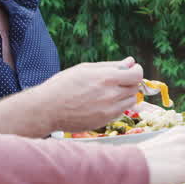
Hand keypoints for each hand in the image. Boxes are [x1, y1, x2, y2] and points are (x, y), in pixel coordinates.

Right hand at [14, 57, 143, 134]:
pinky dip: (118, 105)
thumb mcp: (86, 69)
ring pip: (131, 101)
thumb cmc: (63, 85)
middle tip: (120, 79)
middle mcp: (111, 95)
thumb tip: (130, 62)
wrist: (47, 109)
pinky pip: (121, 111)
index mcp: (106, 78)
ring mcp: (109, 110)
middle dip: (131, 82)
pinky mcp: (105, 121)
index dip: (137, 71)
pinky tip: (104, 101)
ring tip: (111, 91)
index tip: (132, 70)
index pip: (137, 75)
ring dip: (126, 94)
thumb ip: (111, 66)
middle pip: (135, 88)